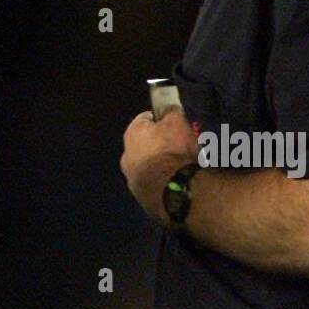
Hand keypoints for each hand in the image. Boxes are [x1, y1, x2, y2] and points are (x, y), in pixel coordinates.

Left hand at [120, 108, 198, 226]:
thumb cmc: (173, 151)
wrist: (175, 192)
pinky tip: (179, 183)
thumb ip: (171, 111)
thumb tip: (169, 108)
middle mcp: (126, 157)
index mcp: (131, 135)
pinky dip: (166, 183)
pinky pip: (156, 185)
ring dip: (162, 166)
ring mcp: (133, 181)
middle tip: (182, 146)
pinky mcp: (144, 199)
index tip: (176, 124)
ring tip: (182, 168)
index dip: (162, 119)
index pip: (146, 119)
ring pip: (150, 167)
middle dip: (162, 144)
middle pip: (146, 145)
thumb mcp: (177, 122)